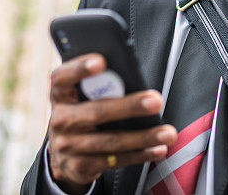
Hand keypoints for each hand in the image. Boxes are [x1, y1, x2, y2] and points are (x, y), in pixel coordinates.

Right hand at [47, 53, 177, 192]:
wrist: (61, 156)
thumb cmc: (80, 113)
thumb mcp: (78, 97)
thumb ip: (96, 86)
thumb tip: (131, 76)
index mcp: (60, 94)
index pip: (63, 77)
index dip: (80, 68)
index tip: (102, 61)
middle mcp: (60, 119)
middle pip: (96, 111)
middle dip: (129, 106)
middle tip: (155, 101)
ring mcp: (68, 145)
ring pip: (111, 140)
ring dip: (143, 137)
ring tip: (167, 132)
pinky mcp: (81, 166)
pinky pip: (116, 160)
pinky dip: (140, 154)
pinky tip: (158, 148)